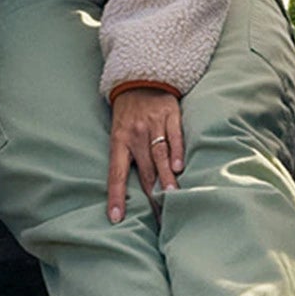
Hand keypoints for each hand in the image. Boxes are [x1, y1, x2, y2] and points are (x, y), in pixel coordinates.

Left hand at [106, 86, 183, 221]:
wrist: (141, 77)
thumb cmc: (129, 112)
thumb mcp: (119, 132)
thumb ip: (126, 157)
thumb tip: (132, 189)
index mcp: (119, 141)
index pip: (115, 174)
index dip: (116, 197)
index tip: (116, 218)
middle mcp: (135, 135)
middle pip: (144, 170)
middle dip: (151, 196)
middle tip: (159, 217)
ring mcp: (153, 125)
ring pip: (159, 155)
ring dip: (165, 177)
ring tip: (171, 196)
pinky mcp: (170, 115)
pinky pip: (175, 136)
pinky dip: (177, 151)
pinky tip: (179, 167)